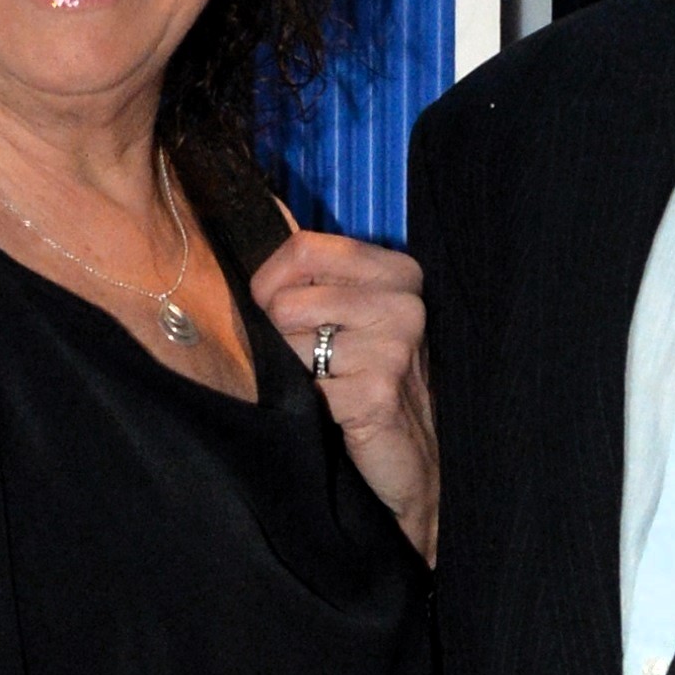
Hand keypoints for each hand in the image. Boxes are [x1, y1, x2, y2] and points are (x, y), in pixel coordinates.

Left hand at [251, 228, 438, 559]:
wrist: (413, 462)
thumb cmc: (371, 384)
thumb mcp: (351, 316)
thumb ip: (316, 274)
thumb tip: (262, 211)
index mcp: (397, 272)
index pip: (303, 248)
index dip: (268, 282)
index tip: (272, 312)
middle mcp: (404, 302)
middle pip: (287, 300)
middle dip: (280, 338)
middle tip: (310, 364)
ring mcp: (396, 347)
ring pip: (290, 345)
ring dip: (296, 374)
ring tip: (328, 386)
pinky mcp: (379, 392)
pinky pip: (306, 388)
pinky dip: (311, 407)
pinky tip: (339, 415)